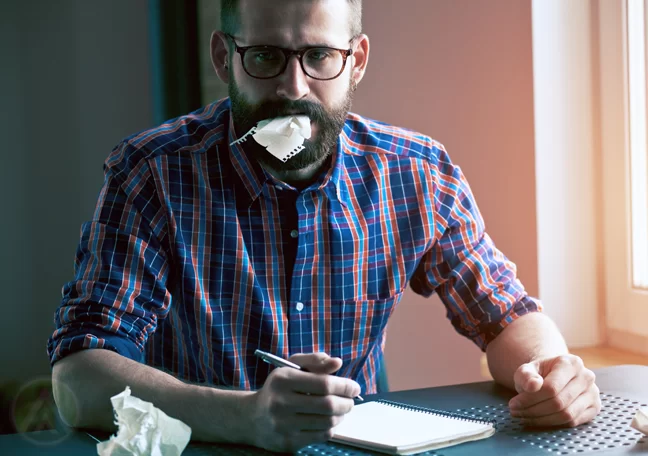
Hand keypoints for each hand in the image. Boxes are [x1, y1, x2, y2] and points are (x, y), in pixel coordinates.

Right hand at [246, 352, 360, 451]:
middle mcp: (281, 402)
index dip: (345, 386)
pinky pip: (321, 435)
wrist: (253, 417)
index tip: (354, 387)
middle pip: (328, 405)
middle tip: (351, 401)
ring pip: (327, 422)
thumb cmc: (279, 388)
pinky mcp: (288, 442)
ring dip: (341, 415)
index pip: (324, 383)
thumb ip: (315, 361)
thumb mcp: (292, 368)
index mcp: (283, 379)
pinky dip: (331, 428)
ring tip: (341, 410)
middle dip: (346, 403)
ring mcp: (284, 424)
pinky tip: (329, 421)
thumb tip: (337, 363)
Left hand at [508, 354, 601, 426]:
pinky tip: (538, 420)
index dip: (530, 399)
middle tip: (515, 412)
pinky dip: (553, 423)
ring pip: (567, 415)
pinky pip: (573, 422)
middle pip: (559, 402)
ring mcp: (593, 393)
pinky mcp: (594, 408)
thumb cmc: (539, 373)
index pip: (551, 387)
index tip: (513, 404)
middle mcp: (586, 376)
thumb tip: (533, 385)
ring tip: (523, 416)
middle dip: (534, 411)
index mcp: (571, 362)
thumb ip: (526, 375)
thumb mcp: (526, 370)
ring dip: (542, 420)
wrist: (552, 376)